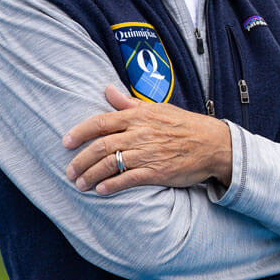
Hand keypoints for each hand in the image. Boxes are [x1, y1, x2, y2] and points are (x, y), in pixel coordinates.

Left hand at [63, 86, 232, 194]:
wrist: (213, 144)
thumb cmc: (185, 125)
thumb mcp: (157, 108)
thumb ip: (129, 103)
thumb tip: (106, 89)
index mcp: (139, 116)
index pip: (101, 122)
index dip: (80, 132)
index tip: (66, 142)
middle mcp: (140, 133)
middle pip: (101, 146)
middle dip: (80, 160)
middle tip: (69, 171)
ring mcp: (148, 153)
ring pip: (110, 164)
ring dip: (91, 175)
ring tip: (80, 184)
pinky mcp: (156, 172)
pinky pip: (127, 179)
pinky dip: (111, 186)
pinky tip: (100, 190)